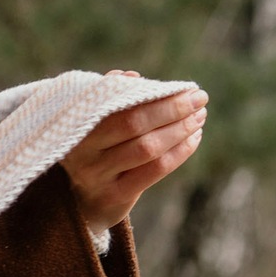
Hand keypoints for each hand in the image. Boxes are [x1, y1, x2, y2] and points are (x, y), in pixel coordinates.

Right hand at [60, 75, 207, 236]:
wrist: (77, 199)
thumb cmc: (90, 148)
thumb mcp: (90, 120)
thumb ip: (107, 97)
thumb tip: (134, 77)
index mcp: (75, 123)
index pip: (121, 104)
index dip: (156, 95)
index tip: (185, 88)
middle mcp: (82, 150)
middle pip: (135, 125)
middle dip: (173, 110)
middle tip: (200, 99)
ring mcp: (97, 176)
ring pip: (148, 148)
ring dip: (179, 130)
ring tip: (199, 118)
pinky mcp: (114, 196)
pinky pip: (154, 171)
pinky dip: (179, 153)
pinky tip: (193, 139)